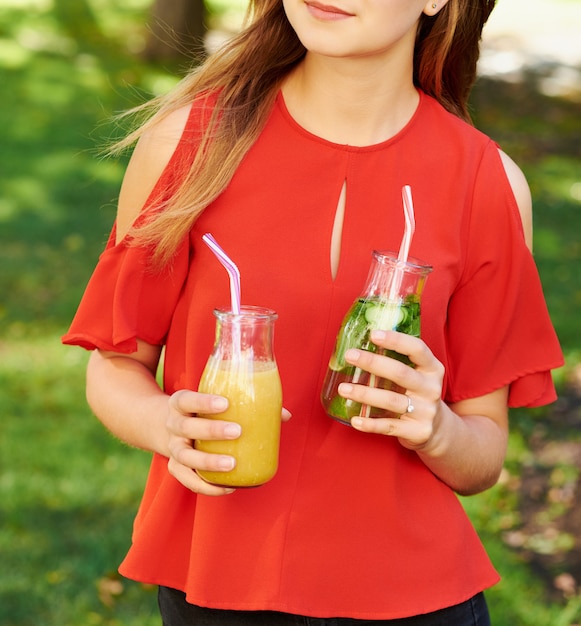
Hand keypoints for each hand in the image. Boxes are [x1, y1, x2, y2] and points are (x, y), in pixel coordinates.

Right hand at [166, 389, 238, 495]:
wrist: (172, 426)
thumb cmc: (203, 411)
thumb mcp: (215, 401)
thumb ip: (247, 404)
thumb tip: (285, 415)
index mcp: (180, 404)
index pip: (186, 399)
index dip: (203, 402)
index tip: (225, 403)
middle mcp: (173, 425)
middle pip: (186, 427)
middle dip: (211, 430)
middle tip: (237, 431)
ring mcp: (173, 447)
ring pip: (185, 456)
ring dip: (208, 461)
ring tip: (232, 464)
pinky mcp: (176, 467)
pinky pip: (187, 479)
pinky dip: (206, 486)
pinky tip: (227, 487)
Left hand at [338, 329, 444, 450]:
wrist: (438, 429)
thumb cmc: (417, 393)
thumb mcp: (418, 375)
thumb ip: (398, 361)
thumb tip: (362, 344)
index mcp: (432, 369)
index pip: (417, 349)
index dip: (396, 340)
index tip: (373, 334)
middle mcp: (431, 388)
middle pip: (400, 373)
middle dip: (373, 362)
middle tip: (350, 355)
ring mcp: (426, 411)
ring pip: (391, 400)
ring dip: (364, 394)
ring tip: (343, 388)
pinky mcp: (418, 431)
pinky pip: (389, 426)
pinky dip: (370, 424)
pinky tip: (354, 420)